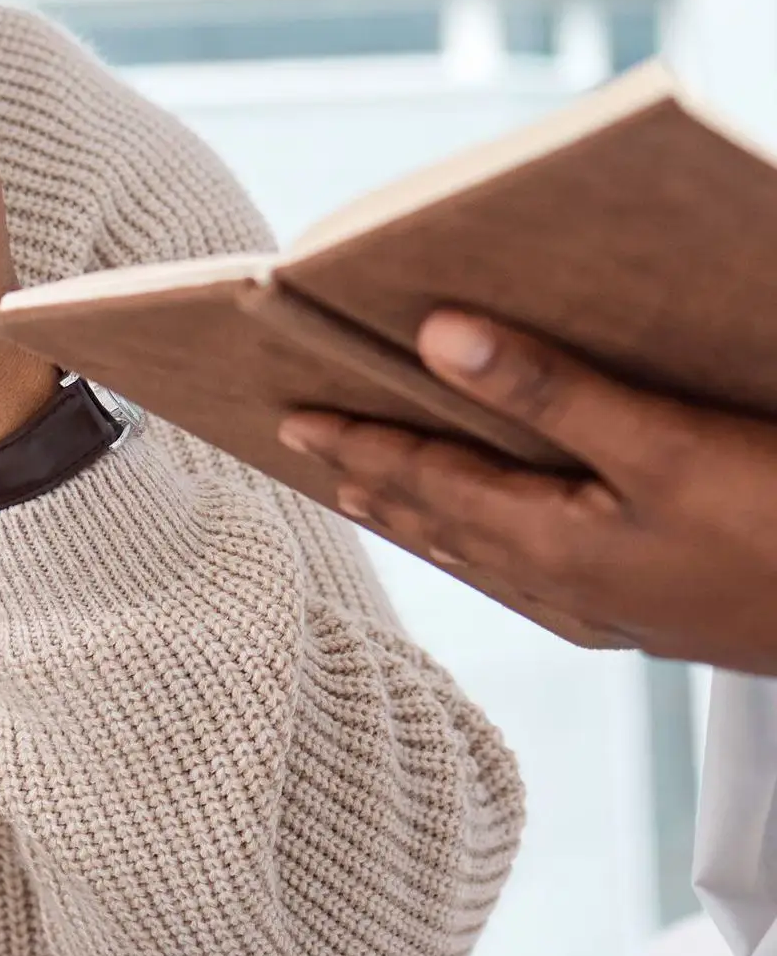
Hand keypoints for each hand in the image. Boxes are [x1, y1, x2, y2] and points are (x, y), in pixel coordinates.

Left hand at [278, 311, 776, 673]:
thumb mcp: (665, 444)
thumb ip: (550, 391)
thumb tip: (437, 337)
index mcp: (554, 545)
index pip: (426, 481)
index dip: (357, 442)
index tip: (290, 413)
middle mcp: (571, 588)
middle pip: (443, 524)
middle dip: (375, 482)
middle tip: (309, 451)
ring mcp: (619, 611)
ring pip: (492, 558)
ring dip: (428, 520)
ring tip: (380, 494)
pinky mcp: (665, 618)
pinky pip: (544, 581)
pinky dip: (500, 550)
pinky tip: (513, 550)